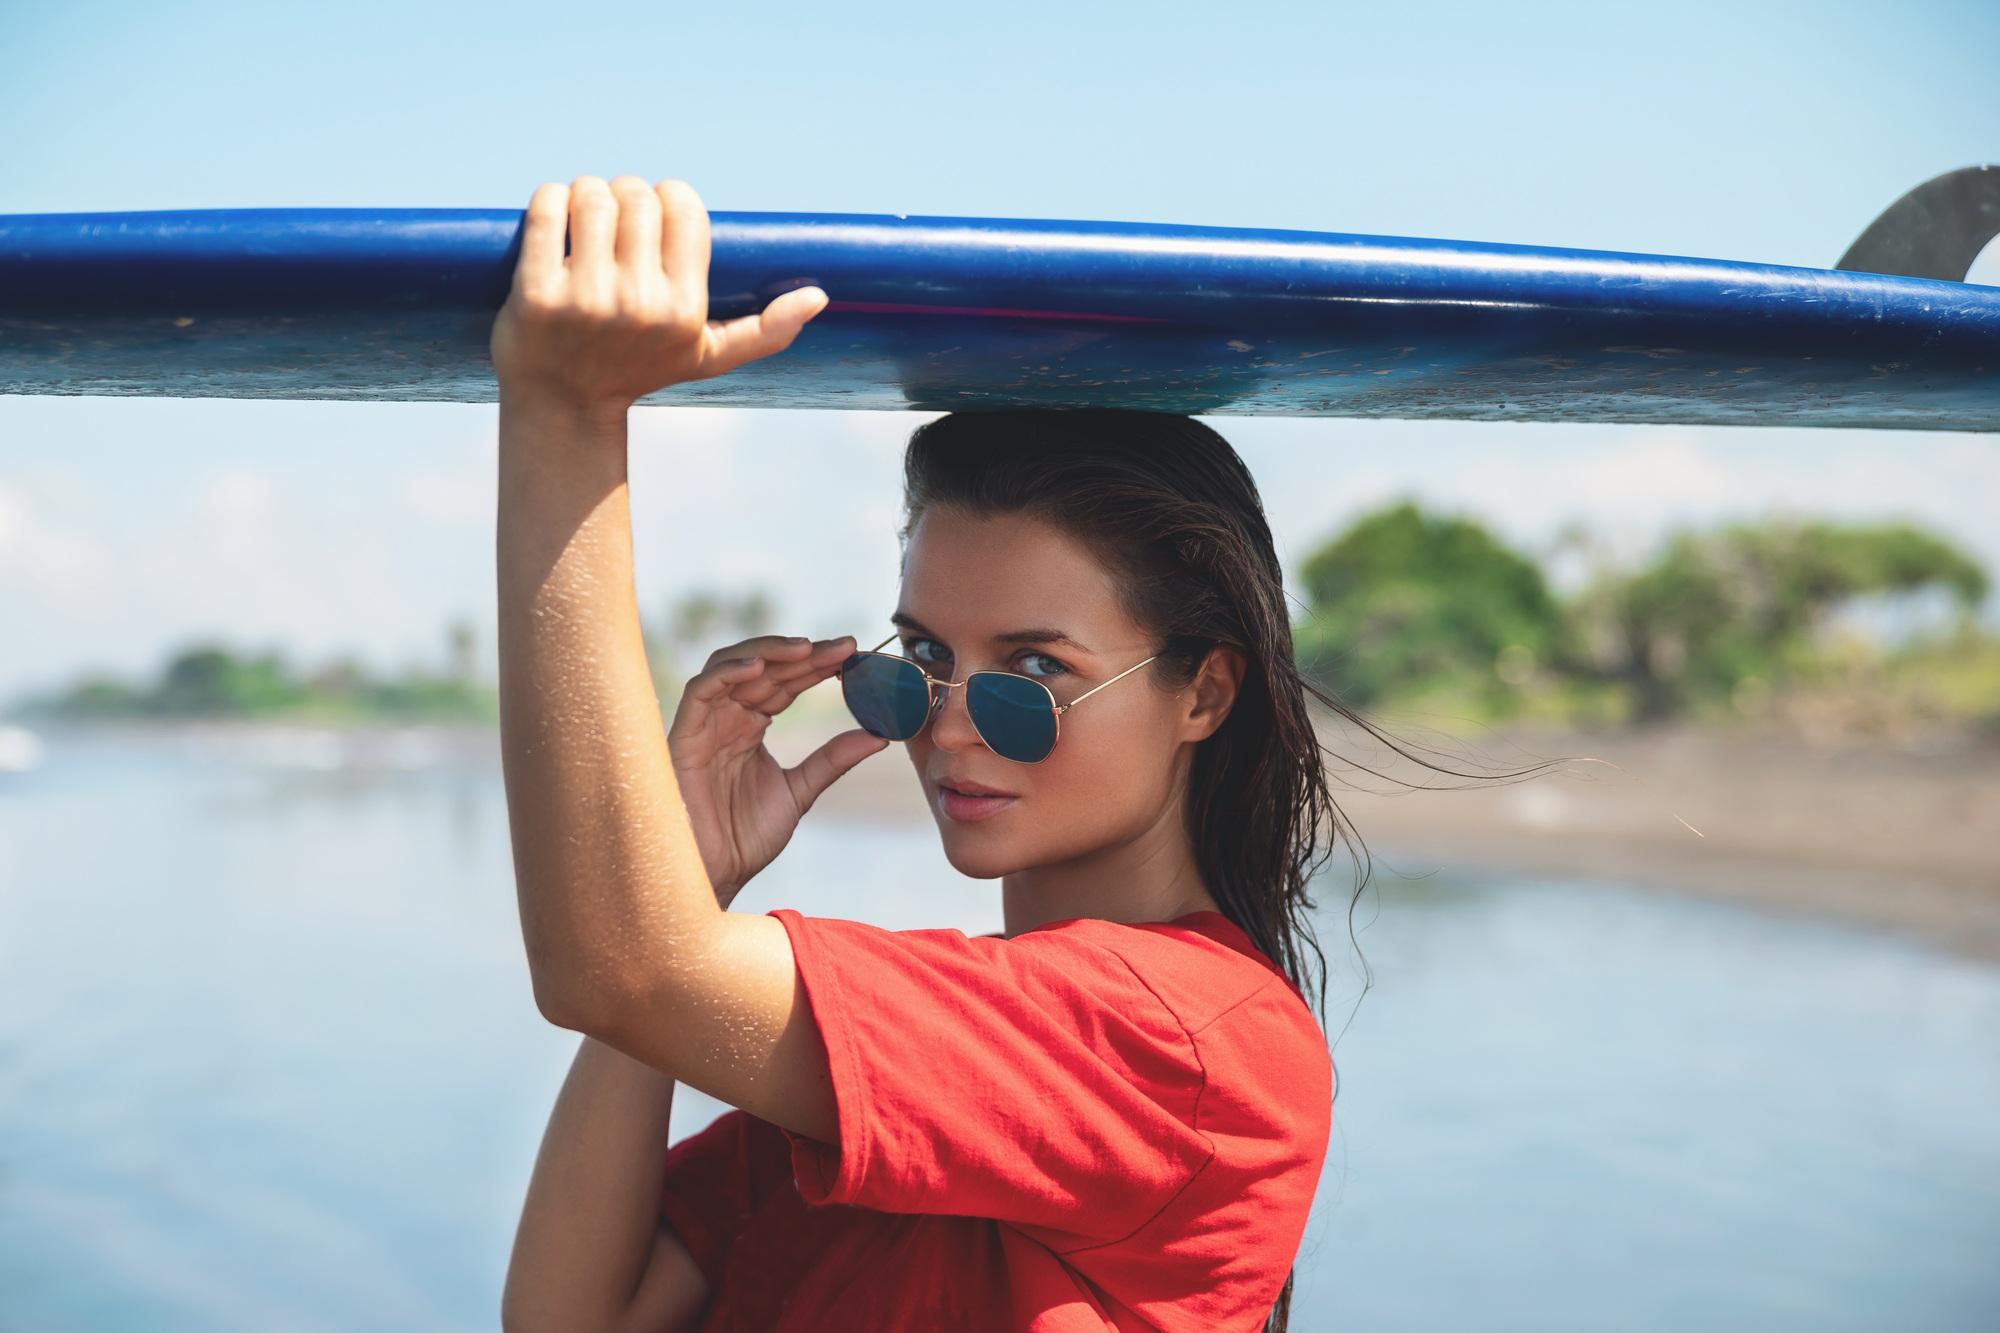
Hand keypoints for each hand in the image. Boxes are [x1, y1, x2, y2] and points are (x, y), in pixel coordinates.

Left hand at [489, 175, 829, 414]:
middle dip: (625, 194)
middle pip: (636, 195)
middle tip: (615, 218)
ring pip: (590, 195)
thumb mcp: (705, 358)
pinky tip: (555, 218)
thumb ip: (765, 331)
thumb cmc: (640, 370)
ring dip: (586, 193)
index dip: (668, 199)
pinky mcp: (536, 294)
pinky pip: (546, 210)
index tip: (654, 219)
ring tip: (584, 217)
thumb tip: (819, 298)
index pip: (682, 206)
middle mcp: (638, 305)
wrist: (562, 406)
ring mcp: (584, 300)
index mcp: (683, 310)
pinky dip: (549, 201)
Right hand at [667, 634, 889, 905]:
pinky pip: (700, 691)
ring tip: (808, 648)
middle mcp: (726, 718)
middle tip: (846, 647)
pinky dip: (728, 672)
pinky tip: (760, 666)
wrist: (714, 876)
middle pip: (765, 670)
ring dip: (769, 652)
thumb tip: (880, 735)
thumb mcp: (799, 791)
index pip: (785, 683)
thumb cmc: (745, 837)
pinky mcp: (683, 736)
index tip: (854, 652)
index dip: (817, 665)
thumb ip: (832, 759)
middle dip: (805, 655)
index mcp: (750, 726)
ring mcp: (704, 724)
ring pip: (731, 667)